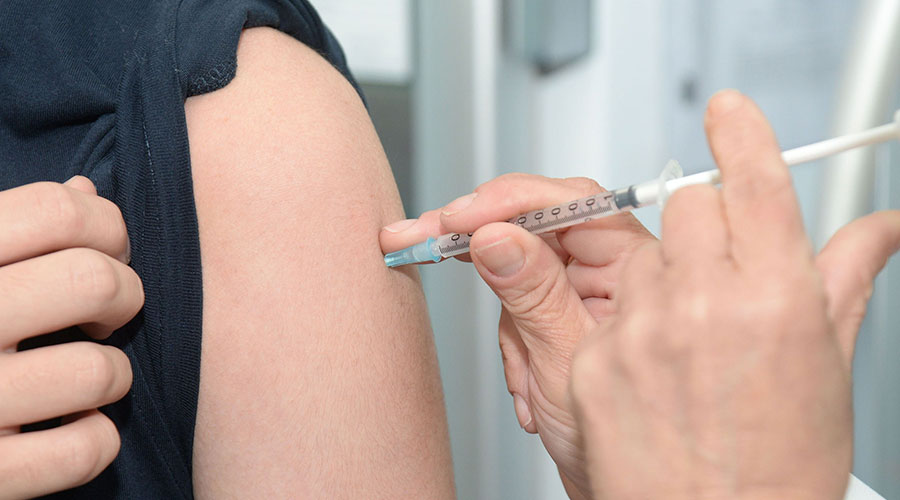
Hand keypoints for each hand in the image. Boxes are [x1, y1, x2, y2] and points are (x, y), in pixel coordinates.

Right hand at [0, 177, 142, 498]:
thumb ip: (10, 228)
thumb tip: (87, 192)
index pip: (59, 210)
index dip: (107, 226)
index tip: (106, 250)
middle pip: (95, 280)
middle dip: (123, 293)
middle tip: (103, 312)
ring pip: (100, 371)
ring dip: (111, 372)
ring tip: (82, 374)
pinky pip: (85, 451)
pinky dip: (97, 439)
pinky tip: (72, 426)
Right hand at [381, 176, 657, 497]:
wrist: (617, 489)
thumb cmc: (623, 440)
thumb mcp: (566, 361)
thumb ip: (531, 293)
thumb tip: (494, 234)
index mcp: (634, 267)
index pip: (571, 204)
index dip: (508, 201)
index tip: (457, 217)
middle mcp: (612, 271)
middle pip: (536, 226)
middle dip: (479, 239)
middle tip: (418, 237)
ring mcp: (584, 292)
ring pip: (518, 269)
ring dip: (506, 326)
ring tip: (525, 377)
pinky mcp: (562, 312)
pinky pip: (516, 303)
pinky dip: (510, 345)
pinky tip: (529, 385)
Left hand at [569, 91, 899, 498]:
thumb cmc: (780, 465)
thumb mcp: (826, 366)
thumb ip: (843, 279)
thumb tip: (880, 229)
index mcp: (775, 298)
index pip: (752, 186)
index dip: (739, 138)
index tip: (726, 113)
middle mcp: (704, 304)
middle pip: (687, 208)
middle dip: (703, 230)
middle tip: (717, 279)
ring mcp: (641, 331)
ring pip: (641, 256)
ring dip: (661, 278)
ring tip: (683, 339)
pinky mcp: (592, 360)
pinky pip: (603, 308)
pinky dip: (624, 324)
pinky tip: (650, 369)